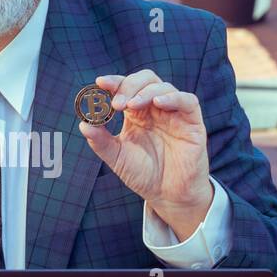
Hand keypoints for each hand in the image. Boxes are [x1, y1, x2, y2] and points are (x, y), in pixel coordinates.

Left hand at [79, 70, 213, 241]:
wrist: (167, 195)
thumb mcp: (117, 158)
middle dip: (128, 86)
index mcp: (137, 113)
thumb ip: (100, 141)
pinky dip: (173, 97)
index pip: (126, 88)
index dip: (114, 82)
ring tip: (131, 105)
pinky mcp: (192, 122)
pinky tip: (158, 103)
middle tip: (116, 103)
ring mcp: (174, 113)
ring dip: (145, 92)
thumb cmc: (144, 174)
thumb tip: (83, 124)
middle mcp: (155, 109)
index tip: (100, 83)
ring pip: (163, 87)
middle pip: (145, 80)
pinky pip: (188, 101)